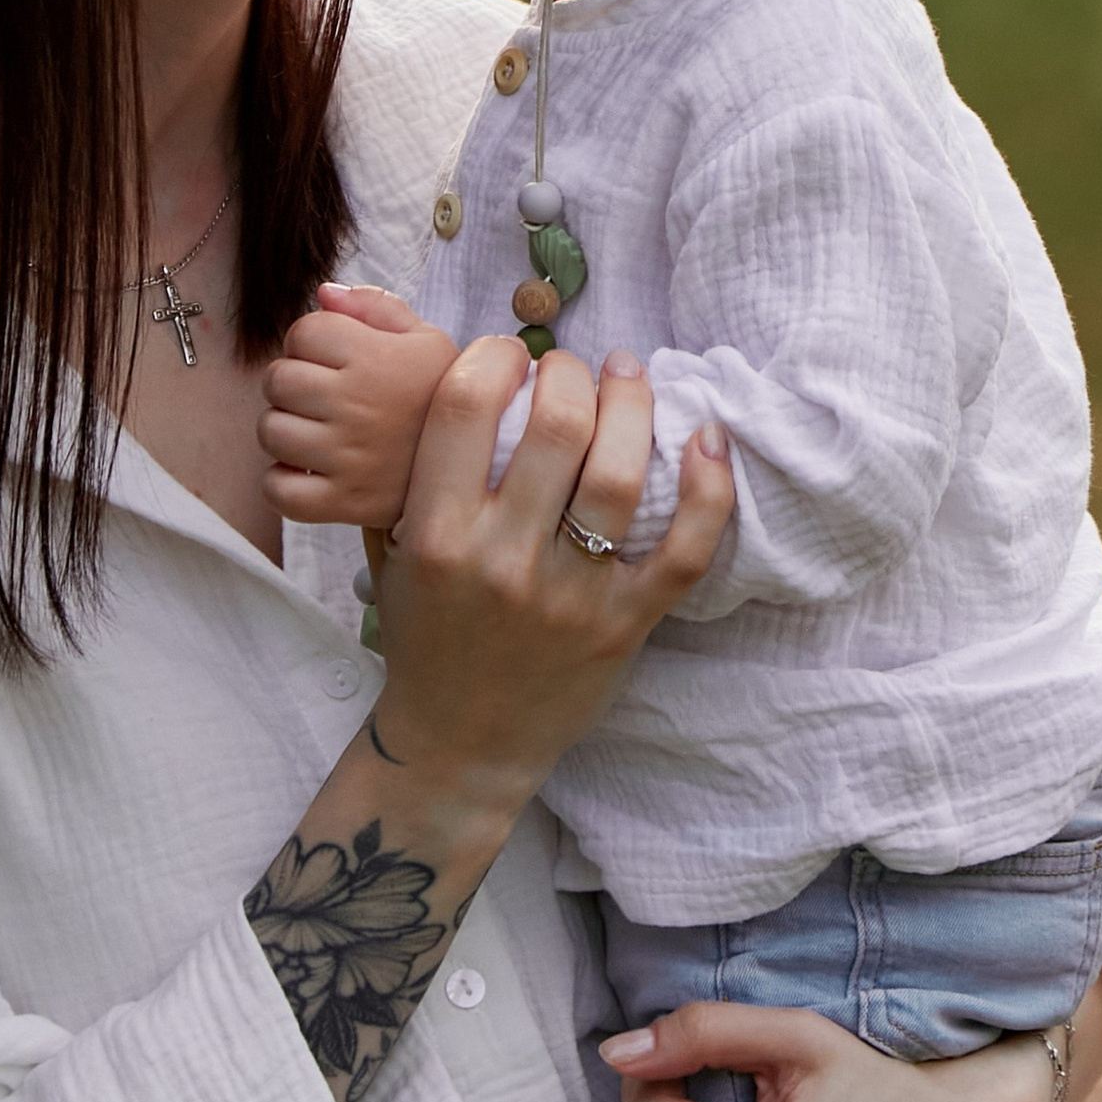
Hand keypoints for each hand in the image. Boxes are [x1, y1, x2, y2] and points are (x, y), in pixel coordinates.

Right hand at [243, 342, 733, 1101]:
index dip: (492, 356)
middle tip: (572, 369)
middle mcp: (502, 560)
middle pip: (555, 426)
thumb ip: (412, 473)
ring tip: (627, 378)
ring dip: (633, 407)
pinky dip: (707, 489)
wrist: (459, 747)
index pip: (463, 406)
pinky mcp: (626, 626)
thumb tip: (456, 379)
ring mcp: (571, 596)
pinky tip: (705, 441)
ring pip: (621, 476)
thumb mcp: (393, 553)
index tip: (506, 354)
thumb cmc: (425, 638)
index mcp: (437, 533)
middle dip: (568, 372)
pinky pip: (685, 549)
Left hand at [261, 283, 458, 527]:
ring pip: (271, 431)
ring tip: (317, 432)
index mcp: (376, 360)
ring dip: (285, 429)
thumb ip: (376, 306)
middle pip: (278, 379)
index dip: (312, 340)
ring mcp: (347, 458)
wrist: (481, 468)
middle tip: (323, 396)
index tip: (335, 358)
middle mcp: (357, 406)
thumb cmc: (444, 397)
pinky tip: (310, 470)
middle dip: (293, 382)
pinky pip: (278, 489)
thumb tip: (323, 293)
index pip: (302, 332)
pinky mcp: (342, 503)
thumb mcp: (427, 340)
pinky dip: (283, 481)